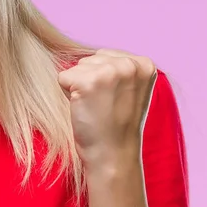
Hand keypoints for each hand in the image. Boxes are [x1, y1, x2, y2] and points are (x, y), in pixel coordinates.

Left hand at [58, 48, 157, 169]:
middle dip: (89, 81)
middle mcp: (129, 64)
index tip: (114, 100)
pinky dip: (67, 93)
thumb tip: (86, 52)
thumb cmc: (115, 124)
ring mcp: (109, 71)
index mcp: (144, 64)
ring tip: (95, 108)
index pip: (104, 56)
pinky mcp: (88, 81)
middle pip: (89, 59)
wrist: (112, 155)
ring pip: (76, 67)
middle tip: (103, 106)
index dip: (102, 79)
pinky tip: (84, 109)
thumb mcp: (128, 89)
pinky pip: (63, 77)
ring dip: (78, 87)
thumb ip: (117, 68)